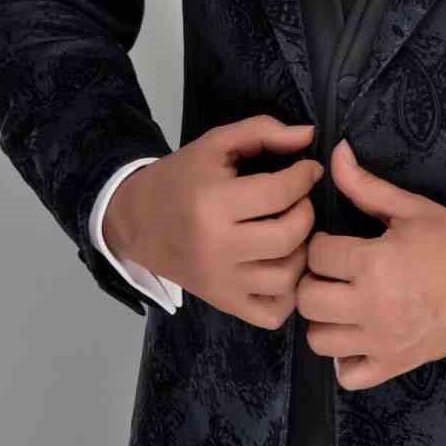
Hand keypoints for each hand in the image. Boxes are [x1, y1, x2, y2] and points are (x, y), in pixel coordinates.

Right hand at [102, 115, 323, 330]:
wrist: (136, 220)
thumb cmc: (181, 178)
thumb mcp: (216, 143)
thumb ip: (263, 131)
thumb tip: (309, 136)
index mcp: (212, 203)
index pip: (280, 193)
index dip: (305, 176)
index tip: (308, 170)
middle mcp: (217, 248)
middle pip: (288, 236)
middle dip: (306, 212)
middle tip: (299, 201)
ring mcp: (220, 282)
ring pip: (286, 278)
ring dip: (302, 251)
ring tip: (293, 232)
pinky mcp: (222, 303)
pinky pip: (272, 314)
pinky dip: (289, 294)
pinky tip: (283, 267)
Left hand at [297, 138, 445, 389]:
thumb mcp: (411, 208)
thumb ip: (365, 184)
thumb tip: (335, 151)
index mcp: (374, 263)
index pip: (317, 254)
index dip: (322, 242)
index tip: (336, 241)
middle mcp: (371, 306)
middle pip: (307, 299)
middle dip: (315, 279)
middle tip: (335, 271)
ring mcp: (381, 341)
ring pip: (319, 340)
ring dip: (325, 318)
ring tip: (343, 301)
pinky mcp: (394, 365)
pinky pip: (348, 375)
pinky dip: (345, 359)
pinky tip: (357, 336)